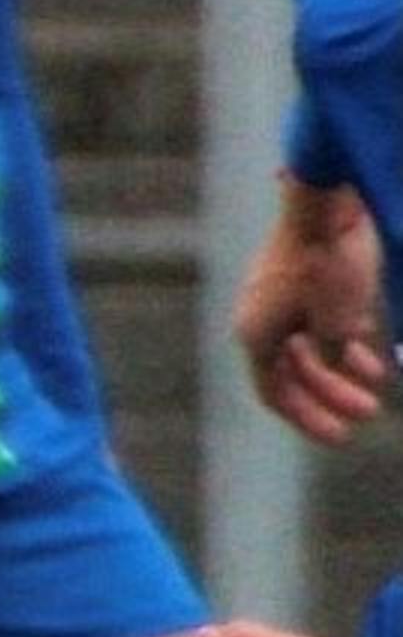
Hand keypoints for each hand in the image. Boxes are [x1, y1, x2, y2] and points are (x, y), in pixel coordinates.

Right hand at [230, 189, 389, 446]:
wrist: (325, 200)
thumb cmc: (327, 262)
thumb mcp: (338, 320)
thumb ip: (333, 351)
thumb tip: (333, 361)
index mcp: (257, 337)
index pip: (276, 393)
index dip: (309, 419)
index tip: (341, 436)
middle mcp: (259, 321)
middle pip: (295, 372)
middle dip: (333, 393)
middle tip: (370, 413)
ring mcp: (276, 298)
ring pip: (308, 343)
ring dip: (342, 365)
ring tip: (378, 379)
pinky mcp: (295, 277)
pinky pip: (315, 317)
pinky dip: (341, 333)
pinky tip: (369, 339)